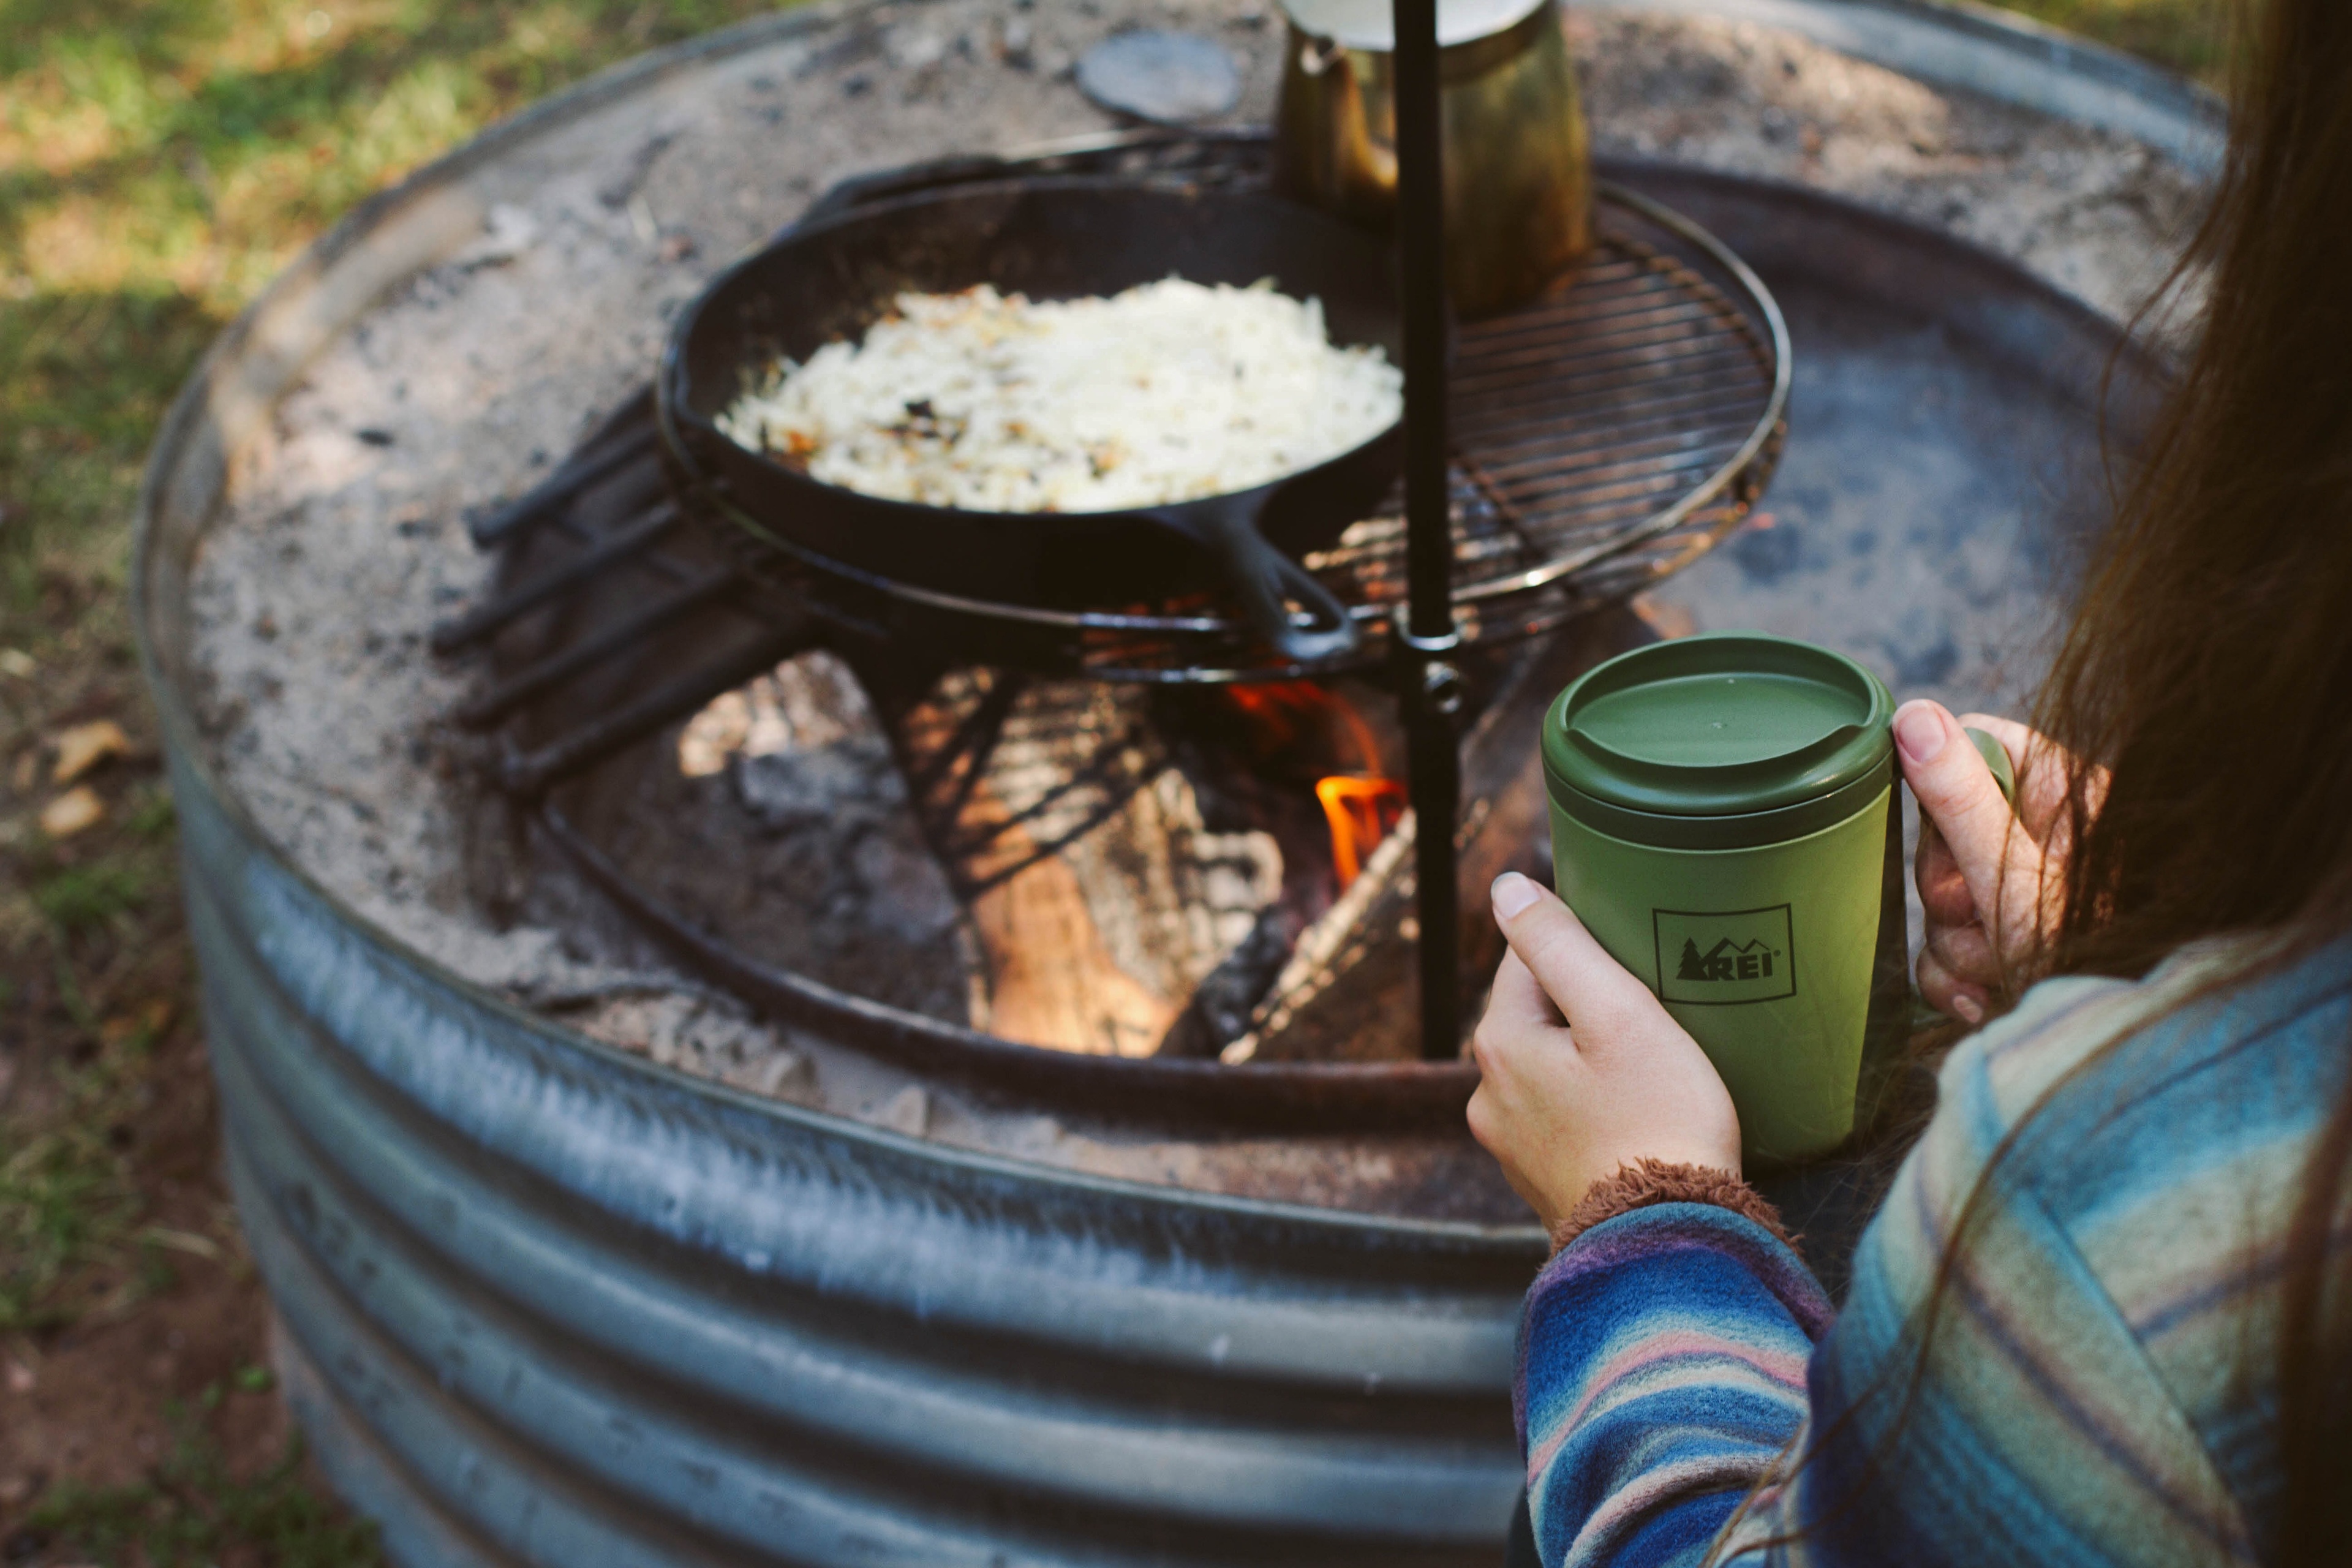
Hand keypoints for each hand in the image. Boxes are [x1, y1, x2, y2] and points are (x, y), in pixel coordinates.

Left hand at [1466, 872, 1742, 1230]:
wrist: (1670, 1248)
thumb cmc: (1658, 1123)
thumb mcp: (1618, 1013)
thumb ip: (1559, 944)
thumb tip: (1507, 888)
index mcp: (1498, 1044)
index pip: (1526, 959)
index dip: (1581, 948)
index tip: (1632, 959)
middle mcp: (1487, 1096)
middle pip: (1537, 1016)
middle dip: (1586, 1009)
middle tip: (1653, 1016)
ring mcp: (1510, 1146)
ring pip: (1550, 1070)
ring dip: (1589, 1061)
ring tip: (1650, 1071)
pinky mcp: (1541, 1183)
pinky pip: (1564, 1120)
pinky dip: (1594, 1109)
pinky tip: (1637, 1118)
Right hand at [1895, 700, 2098, 1022]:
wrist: (2123, 1048)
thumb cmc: (2093, 949)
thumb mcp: (2013, 869)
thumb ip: (1958, 794)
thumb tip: (1912, 714)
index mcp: (2059, 797)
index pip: (1973, 745)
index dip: (1941, 786)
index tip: (1953, 834)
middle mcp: (2042, 841)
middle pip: (1942, 834)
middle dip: (1952, 892)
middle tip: (1986, 915)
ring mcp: (2022, 897)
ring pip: (1940, 902)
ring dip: (1960, 945)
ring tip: (2005, 968)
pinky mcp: (2005, 947)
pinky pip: (1944, 950)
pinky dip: (1957, 980)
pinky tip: (1987, 999)